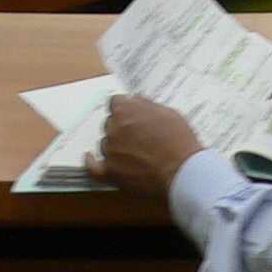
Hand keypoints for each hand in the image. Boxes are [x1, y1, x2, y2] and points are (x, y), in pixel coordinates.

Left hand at [87, 94, 203, 196]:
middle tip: (136, 134)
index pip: (115, 102)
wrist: (181, 169)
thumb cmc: (178, 139)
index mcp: (127, 110)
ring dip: (114, 144)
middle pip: (110, 122)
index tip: (131, 113)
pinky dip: (91, 162)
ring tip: (131, 151)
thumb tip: (136, 100)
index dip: (124, 107)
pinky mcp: (110, 172)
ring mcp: (110, 150)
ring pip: (105, 143)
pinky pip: (92, 166)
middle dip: (120, 126)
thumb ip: (147, 105)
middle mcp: (114, 128)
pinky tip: (91, 158)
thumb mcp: (168, 113)